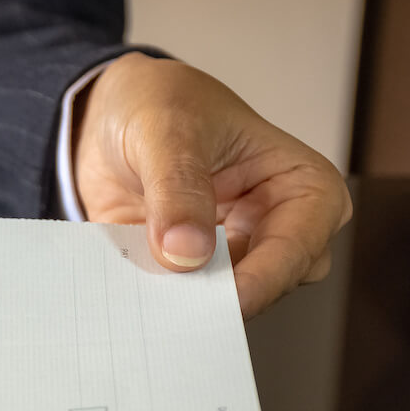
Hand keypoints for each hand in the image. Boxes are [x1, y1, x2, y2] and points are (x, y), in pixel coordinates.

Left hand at [73, 53, 351, 318]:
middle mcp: (276, 230)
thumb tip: (186, 253)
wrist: (108, 117)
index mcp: (301, 186)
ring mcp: (231, 257)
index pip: (298, 248)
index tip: (225, 300)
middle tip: (174, 307)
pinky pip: (175, 302)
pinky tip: (126, 296)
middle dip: (219, 301)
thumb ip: (176, 187)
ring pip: (220, 305)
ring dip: (181, 304)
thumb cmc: (159, 104)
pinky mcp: (187, 273)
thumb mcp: (166, 129)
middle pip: (266, 288)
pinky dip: (152, 301)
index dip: (264, 280)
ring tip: (145, 300)